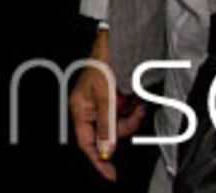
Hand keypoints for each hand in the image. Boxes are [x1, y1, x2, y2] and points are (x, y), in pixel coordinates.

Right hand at [69, 28, 143, 181]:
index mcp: (80, 108)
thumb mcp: (106, 97)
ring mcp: (103, 104)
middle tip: (133, 114)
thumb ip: (106, 126)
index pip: (87, 142)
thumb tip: (106, 150)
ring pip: (119, 126)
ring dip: (131, 117)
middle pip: (108, 135)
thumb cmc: (104, 61)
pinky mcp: (114, 100)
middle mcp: (90, 108)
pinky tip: (135, 99)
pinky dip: (133, 110)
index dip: (98, 160)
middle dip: (123, 127)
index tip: (109, 174)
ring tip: (135, 102)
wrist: (117, 42)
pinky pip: (125, 115)